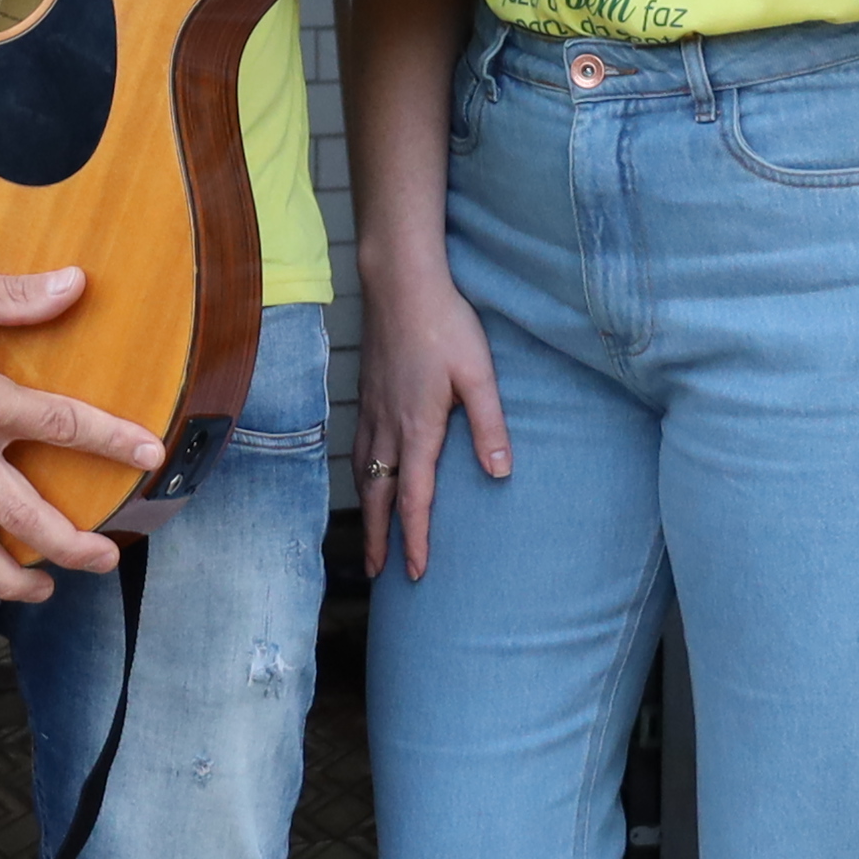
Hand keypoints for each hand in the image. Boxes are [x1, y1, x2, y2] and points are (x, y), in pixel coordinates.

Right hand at [355, 265, 510, 581]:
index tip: (415, 573)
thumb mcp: (479, 373)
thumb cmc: (444, 324)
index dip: (414, 539)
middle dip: (378, 539)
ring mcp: (372, 411)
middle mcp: (388, 427)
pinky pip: (358, 450)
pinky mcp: (368, 395)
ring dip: (367, 512)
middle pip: (379, 497)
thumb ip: (490, 424)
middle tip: (377, 575)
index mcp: (417, 428)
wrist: (400, 282)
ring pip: (364, 475)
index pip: (414, 499)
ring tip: (370, 539)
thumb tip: (500, 473)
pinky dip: (360, 478)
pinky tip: (366, 479)